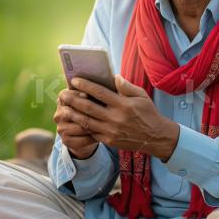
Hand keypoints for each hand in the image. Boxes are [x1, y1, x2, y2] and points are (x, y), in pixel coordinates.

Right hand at [53, 88, 98, 158]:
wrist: (85, 131)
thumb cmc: (94, 108)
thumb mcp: (95, 97)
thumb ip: (100, 89)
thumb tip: (117, 78)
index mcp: (62, 99)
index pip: (64, 95)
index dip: (75, 94)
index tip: (87, 94)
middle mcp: (59, 113)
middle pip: (70, 112)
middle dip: (85, 111)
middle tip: (99, 111)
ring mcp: (61, 128)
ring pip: (77, 126)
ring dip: (90, 126)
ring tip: (104, 125)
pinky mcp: (66, 141)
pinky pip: (79, 140)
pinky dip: (90, 138)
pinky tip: (100, 135)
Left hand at [59, 74, 179, 160]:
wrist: (156, 138)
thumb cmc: (148, 113)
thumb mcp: (141, 96)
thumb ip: (126, 86)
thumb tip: (114, 77)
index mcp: (123, 105)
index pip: (100, 93)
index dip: (85, 86)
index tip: (74, 80)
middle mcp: (115, 118)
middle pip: (88, 107)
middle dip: (73, 99)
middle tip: (62, 94)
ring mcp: (111, 131)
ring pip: (86, 121)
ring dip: (73, 114)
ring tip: (63, 107)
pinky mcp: (109, 141)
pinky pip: (91, 132)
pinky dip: (81, 126)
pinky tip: (74, 120)